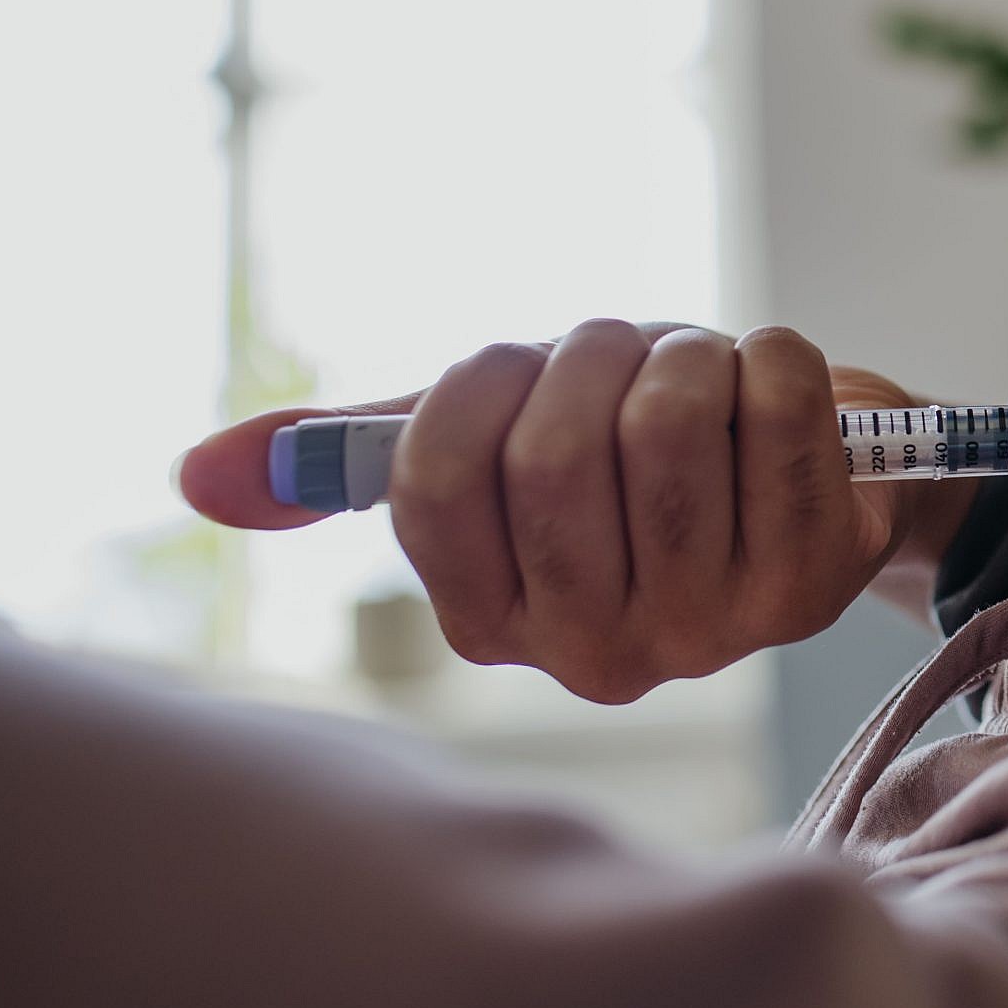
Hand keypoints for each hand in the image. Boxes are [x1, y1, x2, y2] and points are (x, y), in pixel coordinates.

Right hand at [178, 320, 964, 702]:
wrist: (814, 482)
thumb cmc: (632, 455)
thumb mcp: (495, 449)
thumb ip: (352, 459)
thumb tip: (194, 478)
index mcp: (499, 624)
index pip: (434, 482)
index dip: (479, 385)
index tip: (522, 366)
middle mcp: (598, 656)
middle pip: (550, 453)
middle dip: (590, 356)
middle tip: (628, 353)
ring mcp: (711, 630)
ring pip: (663, 425)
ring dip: (682, 352)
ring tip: (702, 369)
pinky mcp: (812, 579)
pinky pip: (775, 409)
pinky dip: (771, 356)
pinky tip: (772, 383)